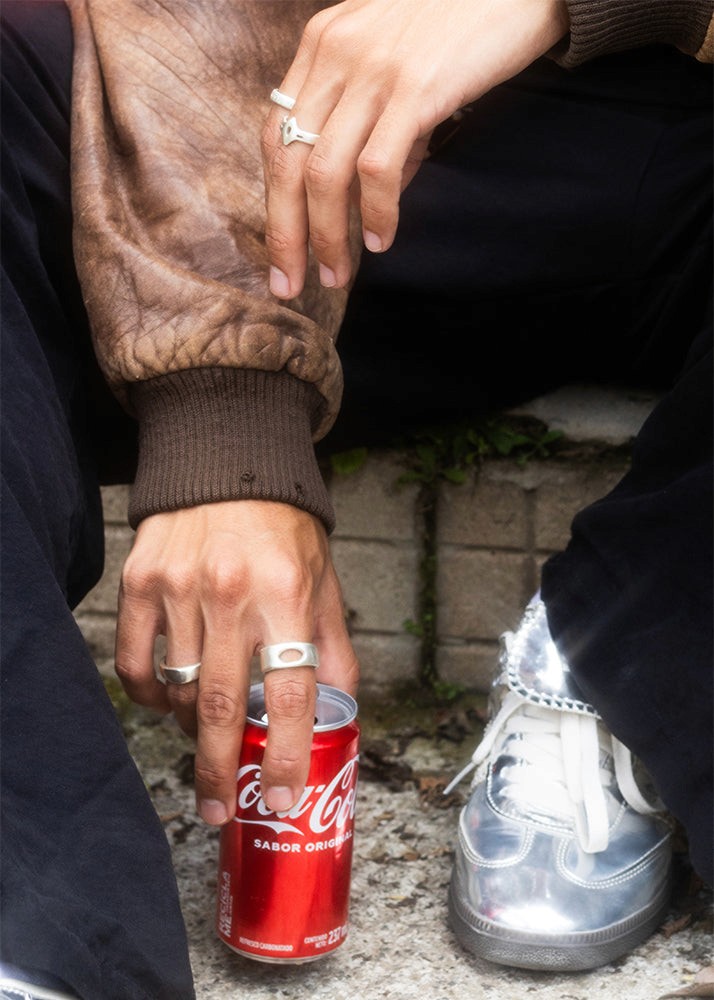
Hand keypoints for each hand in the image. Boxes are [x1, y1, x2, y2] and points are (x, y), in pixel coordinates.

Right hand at [114, 500, 358, 824]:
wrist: (227, 461)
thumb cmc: (284, 529)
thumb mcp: (324, 582)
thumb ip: (335, 648)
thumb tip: (342, 714)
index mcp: (288, 595)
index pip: (292, 694)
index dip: (289, 756)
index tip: (283, 800)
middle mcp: (232, 593)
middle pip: (224, 708)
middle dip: (222, 773)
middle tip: (221, 812)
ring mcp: (180, 588)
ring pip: (178, 689)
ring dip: (190, 728)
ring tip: (205, 737)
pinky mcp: (141, 582)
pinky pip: (134, 662)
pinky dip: (147, 695)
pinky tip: (166, 701)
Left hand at [262, 0, 568, 297]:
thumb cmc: (459, 27)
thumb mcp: (395, 68)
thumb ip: (371, 128)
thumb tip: (362, 203)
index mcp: (321, 48)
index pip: (277, 137)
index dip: (273, 202)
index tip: (282, 253)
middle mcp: (335, 54)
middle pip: (287, 161)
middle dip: (285, 233)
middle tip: (290, 285)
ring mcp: (372, 69)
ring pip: (324, 172)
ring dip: (327, 235)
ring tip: (338, 274)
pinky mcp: (414, 86)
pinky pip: (377, 167)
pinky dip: (376, 213)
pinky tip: (382, 240)